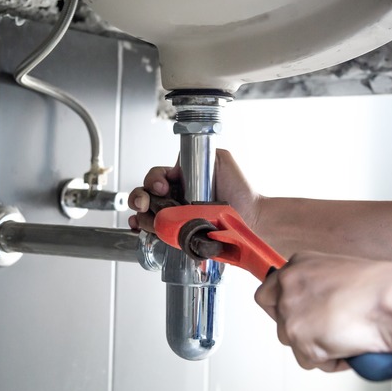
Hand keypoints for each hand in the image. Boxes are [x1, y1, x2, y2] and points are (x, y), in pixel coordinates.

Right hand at [128, 149, 260, 231]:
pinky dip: (144, 232)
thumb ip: (197, 154)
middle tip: (146, 202)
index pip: (156, 177)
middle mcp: (175, 199)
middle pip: (144, 196)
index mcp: (182, 181)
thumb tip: (176, 165)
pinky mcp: (179, 236)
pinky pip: (157, 235)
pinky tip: (141, 229)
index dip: (154, 180)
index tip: (163, 186)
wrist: (252, 216)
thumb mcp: (219, 159)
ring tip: (150, 217)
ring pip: (146, 216)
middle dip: (139, 197)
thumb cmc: (240, 189)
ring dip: (142, 215)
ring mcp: (175, 218)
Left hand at [254, 251, 391, 371]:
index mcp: (298, 264)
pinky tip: (349, 345)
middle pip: (278, 321)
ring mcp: (291, 311)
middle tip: (328, 330)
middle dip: (302, 331)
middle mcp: (288, 285)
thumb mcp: (339, 273)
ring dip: (318, 346)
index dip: (281, 309)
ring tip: (346, 335)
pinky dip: (330, 360)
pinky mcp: (300, 337)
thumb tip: (315, 306)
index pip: (268, 292)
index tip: (295, 317)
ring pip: (293, 343)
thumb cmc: (380, 287)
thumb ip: (318, 287)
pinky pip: (310, 361)